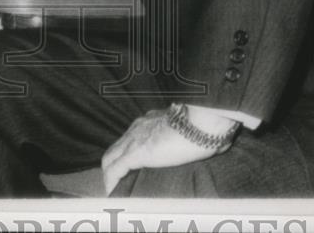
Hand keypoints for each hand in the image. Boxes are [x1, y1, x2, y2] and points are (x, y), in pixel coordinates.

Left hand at [101, 108, 221, 194]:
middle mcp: (138, 127)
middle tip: (117, 182)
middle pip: (116, 147)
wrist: (203, 121)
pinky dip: (111, 181)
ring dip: (110, 174)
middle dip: (113, 165)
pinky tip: (112, 192)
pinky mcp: (136, 153)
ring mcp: (135, 139)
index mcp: (150, 120)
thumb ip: (184, 136)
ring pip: (110, 157)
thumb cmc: (203, 125)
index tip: (127, 167)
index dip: (125, 153)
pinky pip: (115, 170)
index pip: (130, 137)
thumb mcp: (187, 129)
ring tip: (114, 190)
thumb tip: (195, 146)